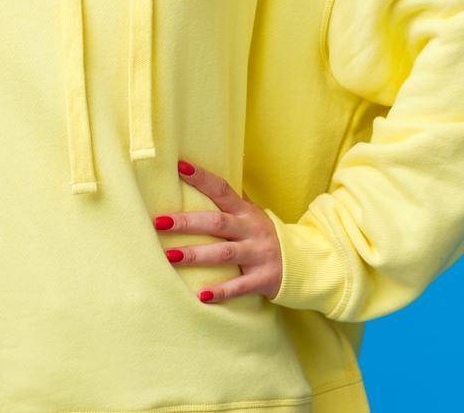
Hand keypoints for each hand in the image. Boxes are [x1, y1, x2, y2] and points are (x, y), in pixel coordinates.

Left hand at [157, 159, 282, 303]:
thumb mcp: (251, 215)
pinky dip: (221, 291)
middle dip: (187, 223)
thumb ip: (229, 203)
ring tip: (169, 256)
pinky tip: (202, 296)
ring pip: (224, 253)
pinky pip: (240, 285)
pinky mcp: (263, 279)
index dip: (201, 177)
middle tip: (159, 222)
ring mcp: (258, 254)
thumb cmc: (265, 235)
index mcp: (246, 211)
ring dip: (196, 255)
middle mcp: (251, 230)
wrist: (304, 262)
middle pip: (217, 223)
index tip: (179, 166)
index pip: (222, 189)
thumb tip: (197, 180)